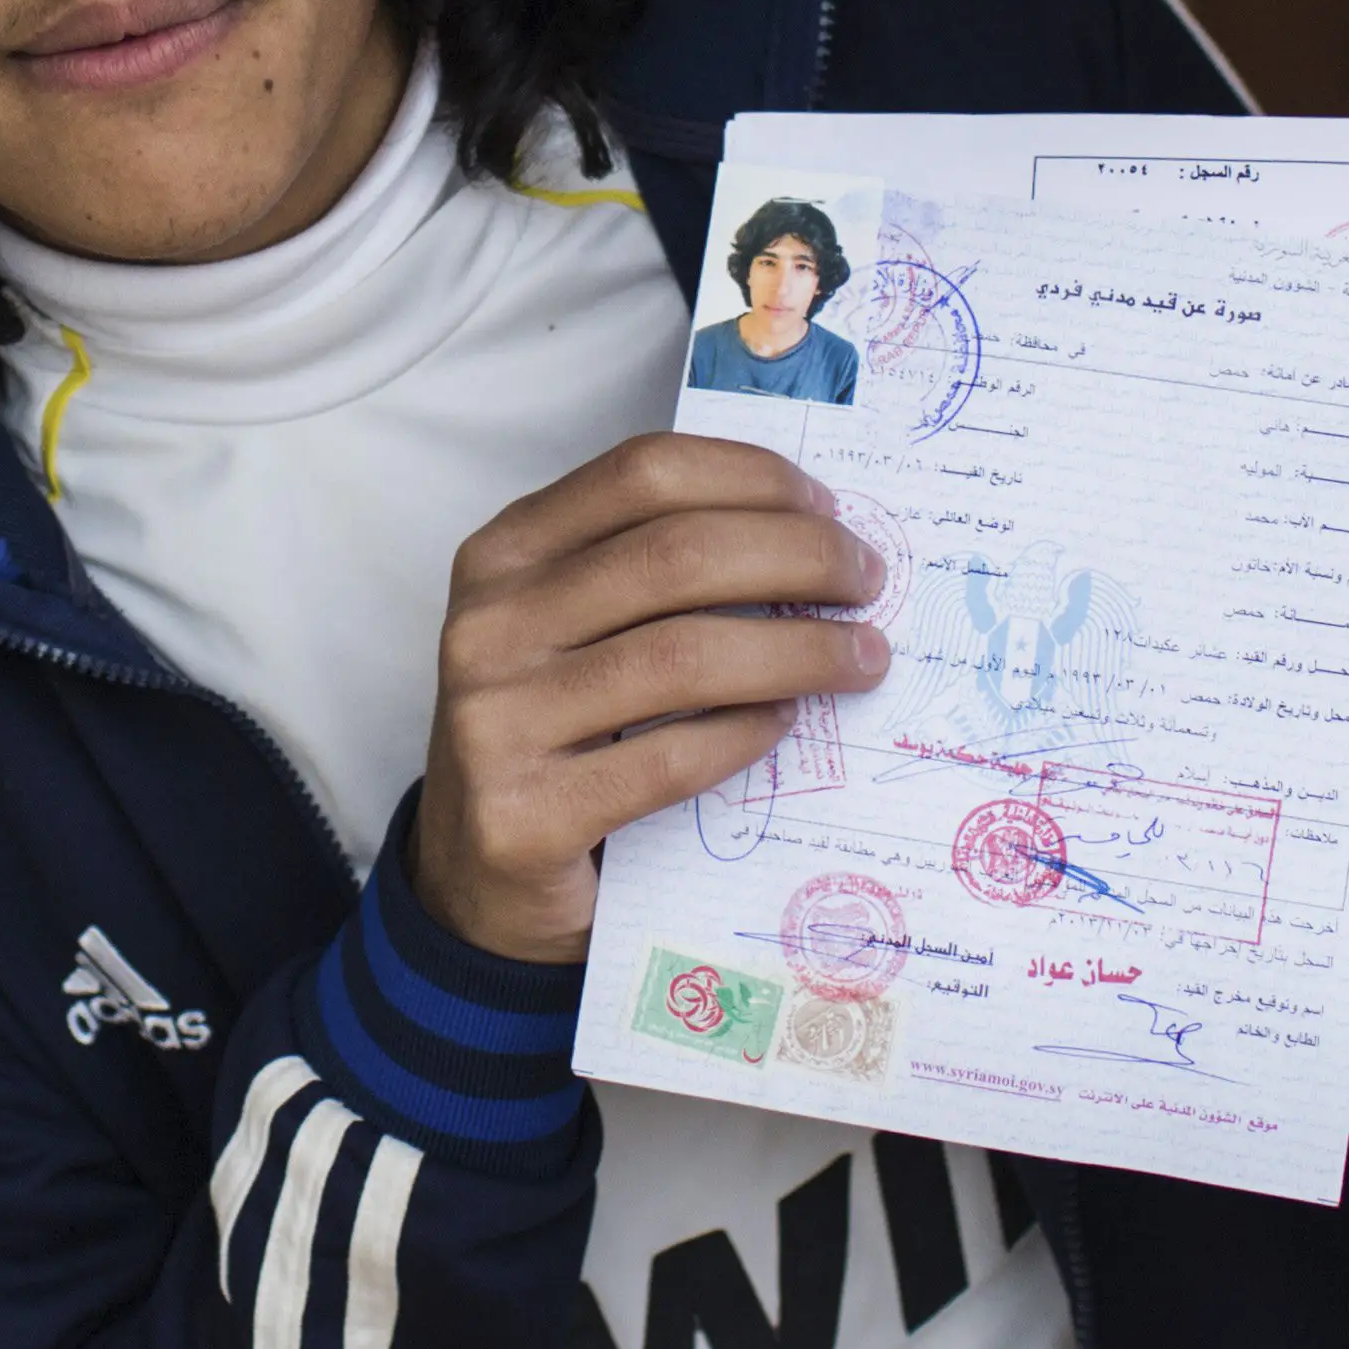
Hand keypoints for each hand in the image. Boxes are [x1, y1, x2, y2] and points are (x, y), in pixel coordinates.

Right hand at [416, 435, 884, 964]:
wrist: (480, 874)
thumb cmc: (555, 731)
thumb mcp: (572, 626)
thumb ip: (655, 574)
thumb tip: (813, 531)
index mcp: (504, 554)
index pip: (643, 474)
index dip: (751, 478)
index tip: (827, 507)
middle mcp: (488, 625)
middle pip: (677, 554)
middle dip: (801, 557)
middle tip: (867, 581)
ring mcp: (495, 721)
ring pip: (684, 655)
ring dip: (801, 651)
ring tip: (862, 657)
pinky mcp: (525, 815)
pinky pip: (670, 759)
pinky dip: (748, 734)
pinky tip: (788, 722)